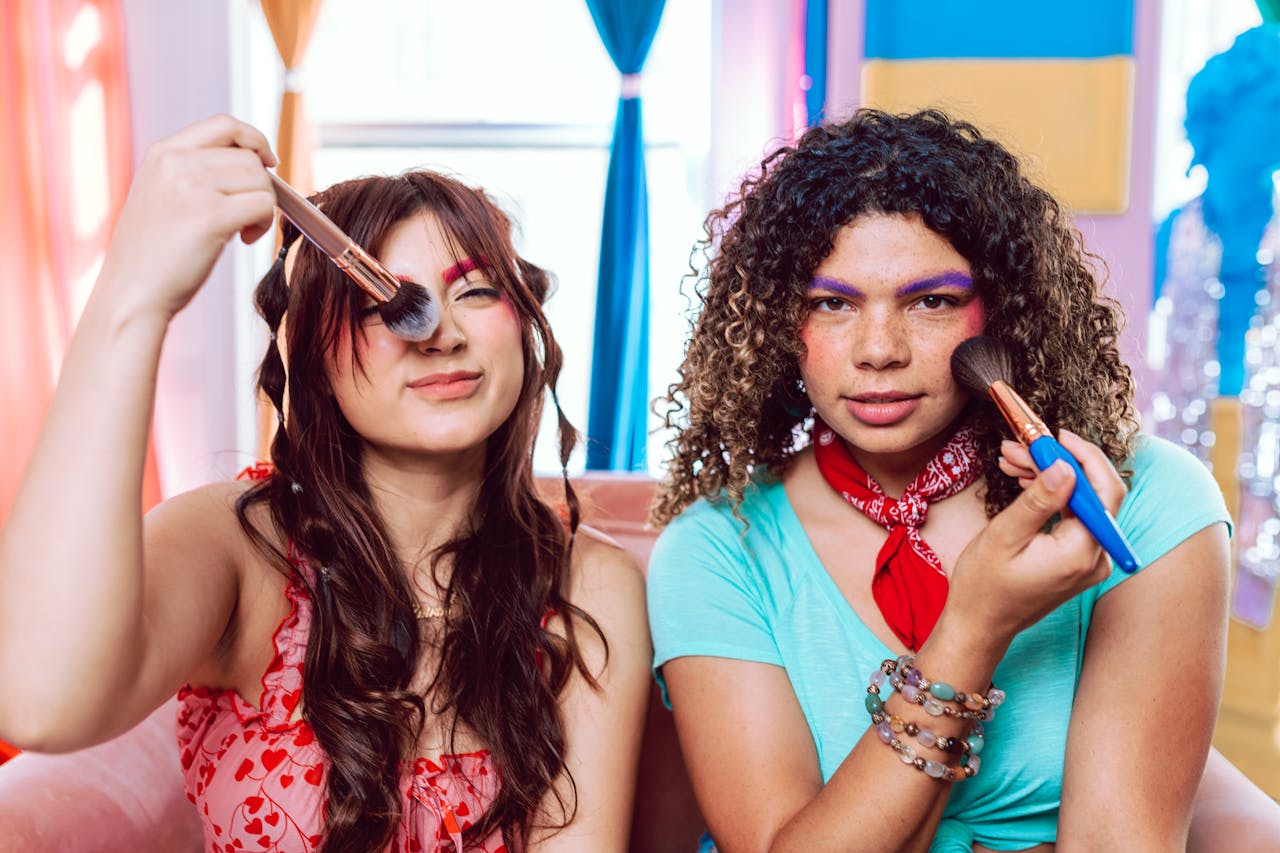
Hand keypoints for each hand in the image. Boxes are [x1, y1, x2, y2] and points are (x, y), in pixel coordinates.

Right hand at [96, 115, 276, 320]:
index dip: (254, 139)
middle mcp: (175, 163)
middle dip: (261, 187)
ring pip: (261, 181)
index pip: (223, 124)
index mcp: (162, 153)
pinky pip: (263, 205)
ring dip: (263, 208)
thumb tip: (254, 165)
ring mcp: (191, 187)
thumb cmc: (153, 254)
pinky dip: (263, 224)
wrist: (131, 293)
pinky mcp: (210, 215)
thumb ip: (195, 173)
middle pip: (249, 158)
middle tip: (247, 218)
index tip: (268, 162)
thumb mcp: (162, 195)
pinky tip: (245, 240)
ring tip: (243, 232)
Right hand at [946, 430, 1127, 641]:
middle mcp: (1095, 558)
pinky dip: (1049, 497)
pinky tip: (1022, 481)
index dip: (1083, 457)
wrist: (979, 624)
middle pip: (1091, 494)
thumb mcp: (1004, 536)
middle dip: (1057, 463)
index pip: (1102, 492)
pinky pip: (1071, 518)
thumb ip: (1038, 501)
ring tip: (1011, 460)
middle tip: (1019, 446)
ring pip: (1079, 503)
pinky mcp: (1077, 561)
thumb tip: (1065, 466)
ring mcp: (1088, 561)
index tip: (1055, 435)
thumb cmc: (984, 585)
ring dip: (1048, 477)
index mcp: (1081, 553)